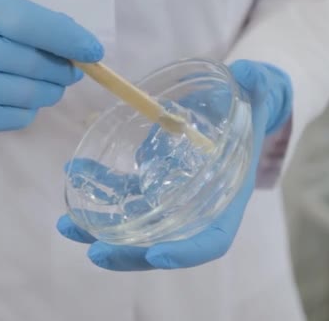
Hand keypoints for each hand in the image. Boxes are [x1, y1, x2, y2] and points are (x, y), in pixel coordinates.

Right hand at [0, 0, 102, 134]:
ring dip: (50, 92)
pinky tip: (29, 99)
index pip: (25, 23)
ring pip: (22, 95)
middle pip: (26, 64)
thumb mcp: (2, 12)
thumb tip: (82, 48)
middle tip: (73, 72)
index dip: (65, 38)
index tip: (93, 51)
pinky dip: (31, 110)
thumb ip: (40, 24)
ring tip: (54, 86)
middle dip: (61, 70)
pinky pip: (14, 118)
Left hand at [57, 60, 292, 269]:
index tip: (158, 254)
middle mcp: (197, 205)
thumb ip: (258, 84)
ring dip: (100, 229)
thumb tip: (248, 73)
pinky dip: (99, 187)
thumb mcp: (261, 92)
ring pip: (136, 225)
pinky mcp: (152, 179)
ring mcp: (171, 195)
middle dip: (130, 253)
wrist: (238, 107)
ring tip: (67, 225)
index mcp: (227, 197)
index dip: (187, 252)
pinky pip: (123, 192)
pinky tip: (76, 172)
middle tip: (95, 251)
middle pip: (165, 242)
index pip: (212, 239)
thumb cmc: (252, 105)